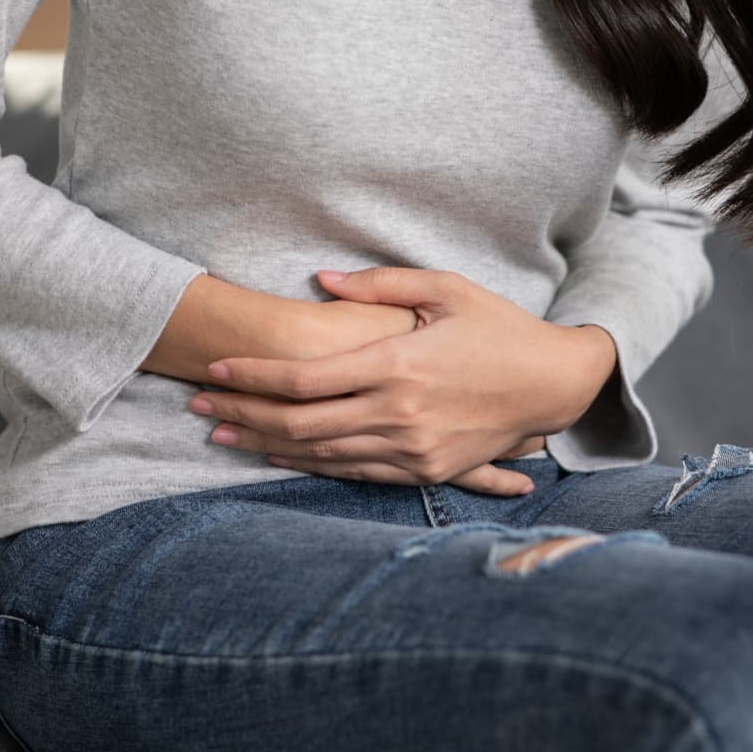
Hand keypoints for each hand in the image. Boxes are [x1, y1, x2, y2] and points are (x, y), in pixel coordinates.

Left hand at [188, 267, 617, 496]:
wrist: (555, 384)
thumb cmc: (499, 328)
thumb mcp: (444, 289)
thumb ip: (377, 285)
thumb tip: (319, 279)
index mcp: (396, 363)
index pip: (304, 377)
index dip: (252, 374)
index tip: (215, 367)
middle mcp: (398, 412)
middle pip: (299, 423)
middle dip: (242, 414)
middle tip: (197, 408)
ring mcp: (412, 448)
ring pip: (321, 454)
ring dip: (266, 445)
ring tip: (223, 435)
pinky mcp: (426, 470)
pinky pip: (355, 472)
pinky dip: (312, 465)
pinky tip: (279, 456)